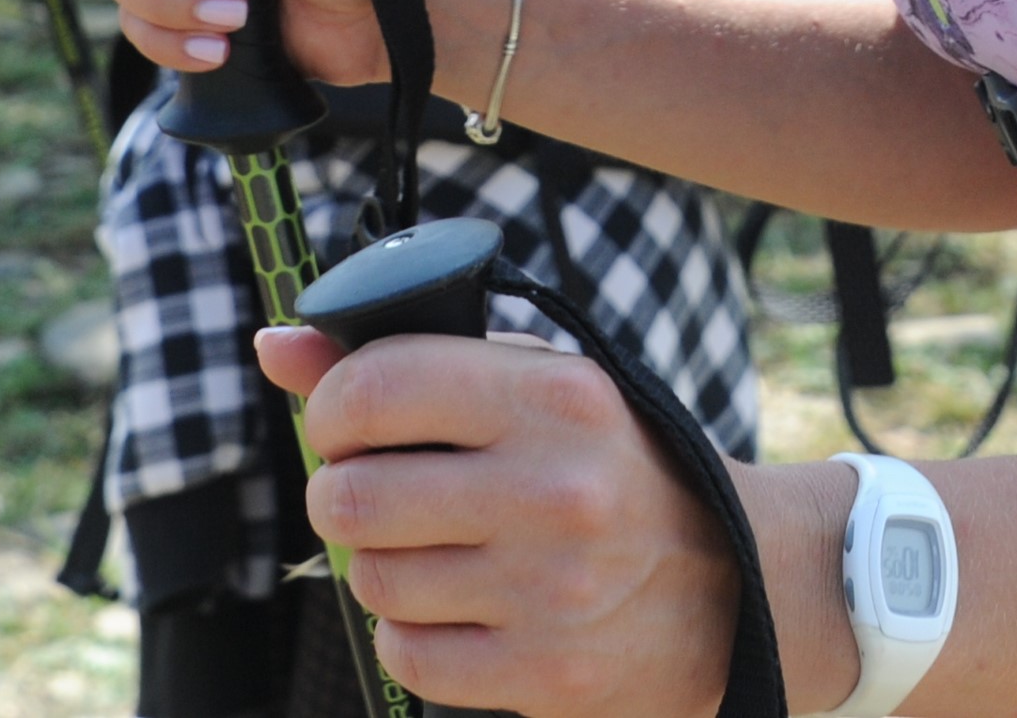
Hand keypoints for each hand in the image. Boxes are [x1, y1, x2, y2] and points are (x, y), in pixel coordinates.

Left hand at [261, 325, 773, 717]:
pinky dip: (411, 634)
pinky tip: (458, 610)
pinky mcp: (546, 671)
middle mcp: (555, 488)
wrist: (743, 589)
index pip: (377, 387)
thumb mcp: (540, 392)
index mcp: (557, 397)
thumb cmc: (616, 471)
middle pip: (350, 495)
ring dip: (381, 567)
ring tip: (435, 552)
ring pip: (371, 578)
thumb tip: (273, 346)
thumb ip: (409, 364)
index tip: (346, 424)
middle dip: (344, 495)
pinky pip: (406, 654)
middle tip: (379, 495)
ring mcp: (551, 588)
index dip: (332, 408)